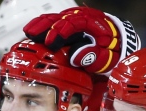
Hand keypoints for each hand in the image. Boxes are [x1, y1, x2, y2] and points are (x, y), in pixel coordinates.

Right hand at [24, 6, 138, 74]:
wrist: (117, 42)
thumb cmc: (112, 49)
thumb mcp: (108, 57)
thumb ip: (94, 57)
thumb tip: (74, 56)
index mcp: (94, 22)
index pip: (75, 23)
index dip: (61, 31)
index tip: (51, 41)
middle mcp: (82, 17)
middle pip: (61, 17)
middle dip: (45, 26)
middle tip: (33, 36)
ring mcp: (74, 18)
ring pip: (55, 17)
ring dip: (41, 24)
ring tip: (28, 33)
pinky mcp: (68, 23)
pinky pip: (53, 21)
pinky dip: (42, 25)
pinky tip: (32, 31)